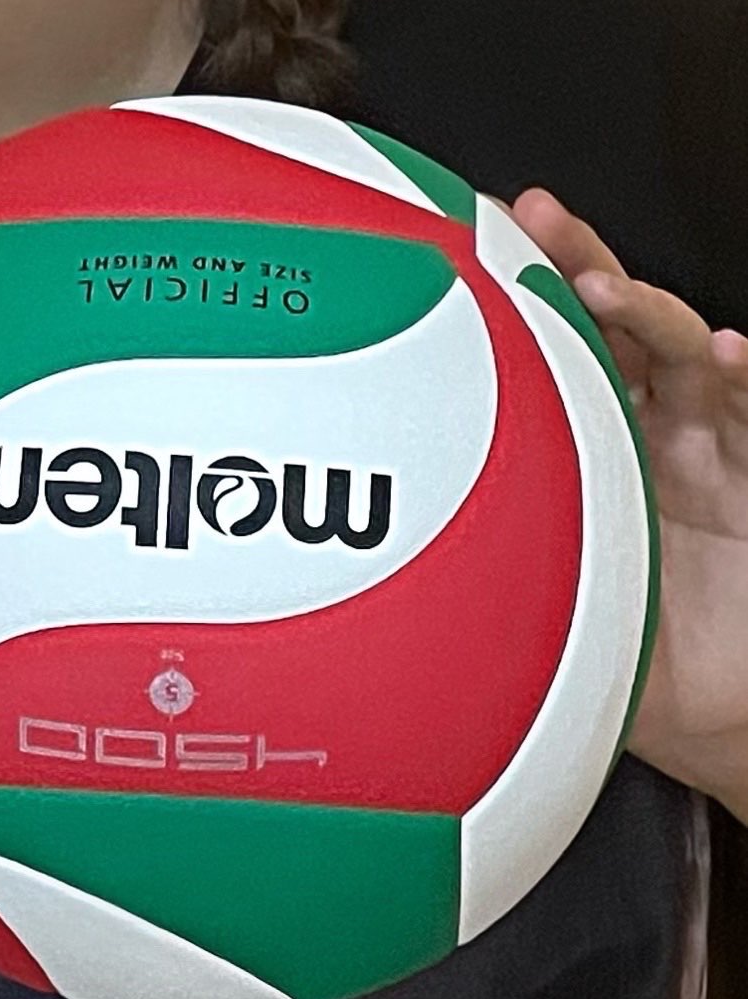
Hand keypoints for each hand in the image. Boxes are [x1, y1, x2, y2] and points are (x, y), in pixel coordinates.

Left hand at [510, 191, 747, 821]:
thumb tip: (366, 628)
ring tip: (606, 290)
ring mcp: (703, 441)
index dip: (509, 304)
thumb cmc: (629, 655)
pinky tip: (725, 354)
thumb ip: (469, 607)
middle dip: (569, 263)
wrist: (718, 699)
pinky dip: (743, 374)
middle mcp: (641, 433)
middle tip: (528, 221)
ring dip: (643, 311)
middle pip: (606, 326)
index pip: (542, 359)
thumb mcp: (533, 628)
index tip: (454, 254)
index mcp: (580, 457)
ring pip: (675, 349)